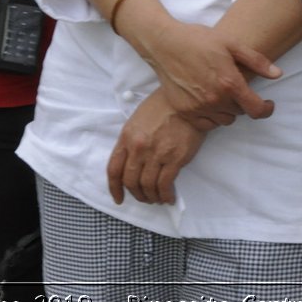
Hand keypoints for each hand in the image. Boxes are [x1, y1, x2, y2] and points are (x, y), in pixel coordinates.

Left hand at [106, 88, 205, 204]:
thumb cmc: (163, 107)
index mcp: (127, 137)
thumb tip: (130, 162)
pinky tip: (168, 197)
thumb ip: (131, 140)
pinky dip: (165, 195)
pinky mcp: (174, 159)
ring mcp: (156, 154)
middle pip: (130, 181)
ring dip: (151, 197)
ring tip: (156, 198)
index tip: (119, 198)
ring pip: (147, 186)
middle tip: (143, 197)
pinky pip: (165, 184)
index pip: (114, 169)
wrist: (187, 102)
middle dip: (136, 194)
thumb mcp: (138, 119)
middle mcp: (138, 148)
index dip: (115, 188)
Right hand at [136, 18, 280, 127]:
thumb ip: (256, 61)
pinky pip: (205, 124)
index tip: (267, 104)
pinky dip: (211, 116)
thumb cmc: (199, 40)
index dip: (266, 109)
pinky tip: (208, 102)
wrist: (165, 43)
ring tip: (223, 94)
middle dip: (243, 103)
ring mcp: (198, 107)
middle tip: (237, 89)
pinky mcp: (184, 111)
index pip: (256, 109)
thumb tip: (278, 74)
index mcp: (229, 83)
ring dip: (228, 111)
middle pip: (240, 113)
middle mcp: (215, 99)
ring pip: (223, 120)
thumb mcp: (231, 44)